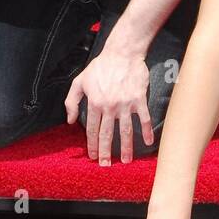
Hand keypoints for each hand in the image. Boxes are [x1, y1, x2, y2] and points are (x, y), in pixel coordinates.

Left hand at [64, 48, 151, 164]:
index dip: (91, 144)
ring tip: (125, 161)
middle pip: (107, 134)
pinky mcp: (139, 99)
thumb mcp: (79, 81)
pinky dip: (146, 131)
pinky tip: (148, 142)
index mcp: (95, 103)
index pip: (92, 129)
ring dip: (126, 148)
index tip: (92, 156)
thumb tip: (70, 121)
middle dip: (105, 152)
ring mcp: (125, 104)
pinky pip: (143, 118)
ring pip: (125, 131)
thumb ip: (72, 101)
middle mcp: (110, 106)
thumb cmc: (100, 66)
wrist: (122, 53)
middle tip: (105, 165)